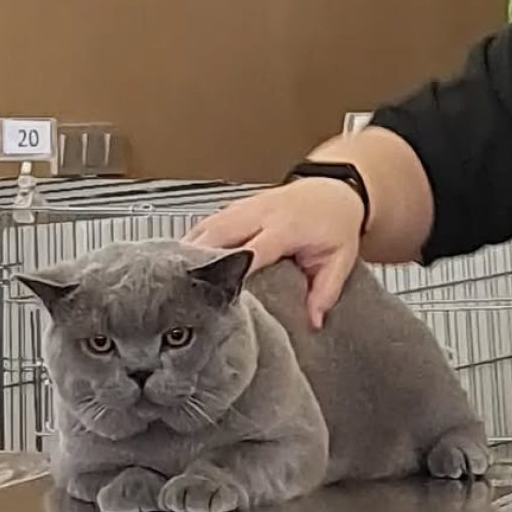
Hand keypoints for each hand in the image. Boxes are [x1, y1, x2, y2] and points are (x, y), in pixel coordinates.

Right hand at [185, 179, 363, 327]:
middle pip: (218, 235)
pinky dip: (192, 240)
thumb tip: (312, 321)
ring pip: (207, 227)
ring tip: (170, 278)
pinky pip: (207, 222)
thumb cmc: (335, 223)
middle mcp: (261, 213)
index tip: (215, 292)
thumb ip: (325, 291)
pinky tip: (178, 260)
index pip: (252, 250)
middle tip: (180, 290)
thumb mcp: (341, 259)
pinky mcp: (236, 207)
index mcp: (286, 226)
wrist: (334, 190)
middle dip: (198, 261)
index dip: (231, 269)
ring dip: (189, 251)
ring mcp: (245, 207)